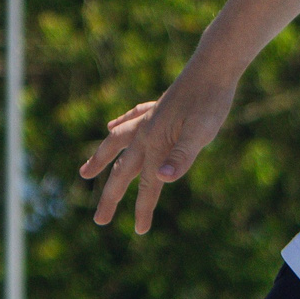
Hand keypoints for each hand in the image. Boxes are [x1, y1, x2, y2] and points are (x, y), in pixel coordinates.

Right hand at [83, 61, 238, 233]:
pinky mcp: (158, 107)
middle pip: (123, 170)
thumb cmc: (210, 102)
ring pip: (117, 142)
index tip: (139, 231)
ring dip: (101, 158)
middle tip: (99, 220)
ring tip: (85, 172)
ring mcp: (150, 118)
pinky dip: (120, 125)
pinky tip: (113, 126)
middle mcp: (146, 132)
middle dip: (110, 196)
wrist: (214, 67)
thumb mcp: (201, 133)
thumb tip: (161, 179)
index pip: (147, 185)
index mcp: (155, 143)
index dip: (143, 209)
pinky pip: (131, 119)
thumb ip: (181, 157)